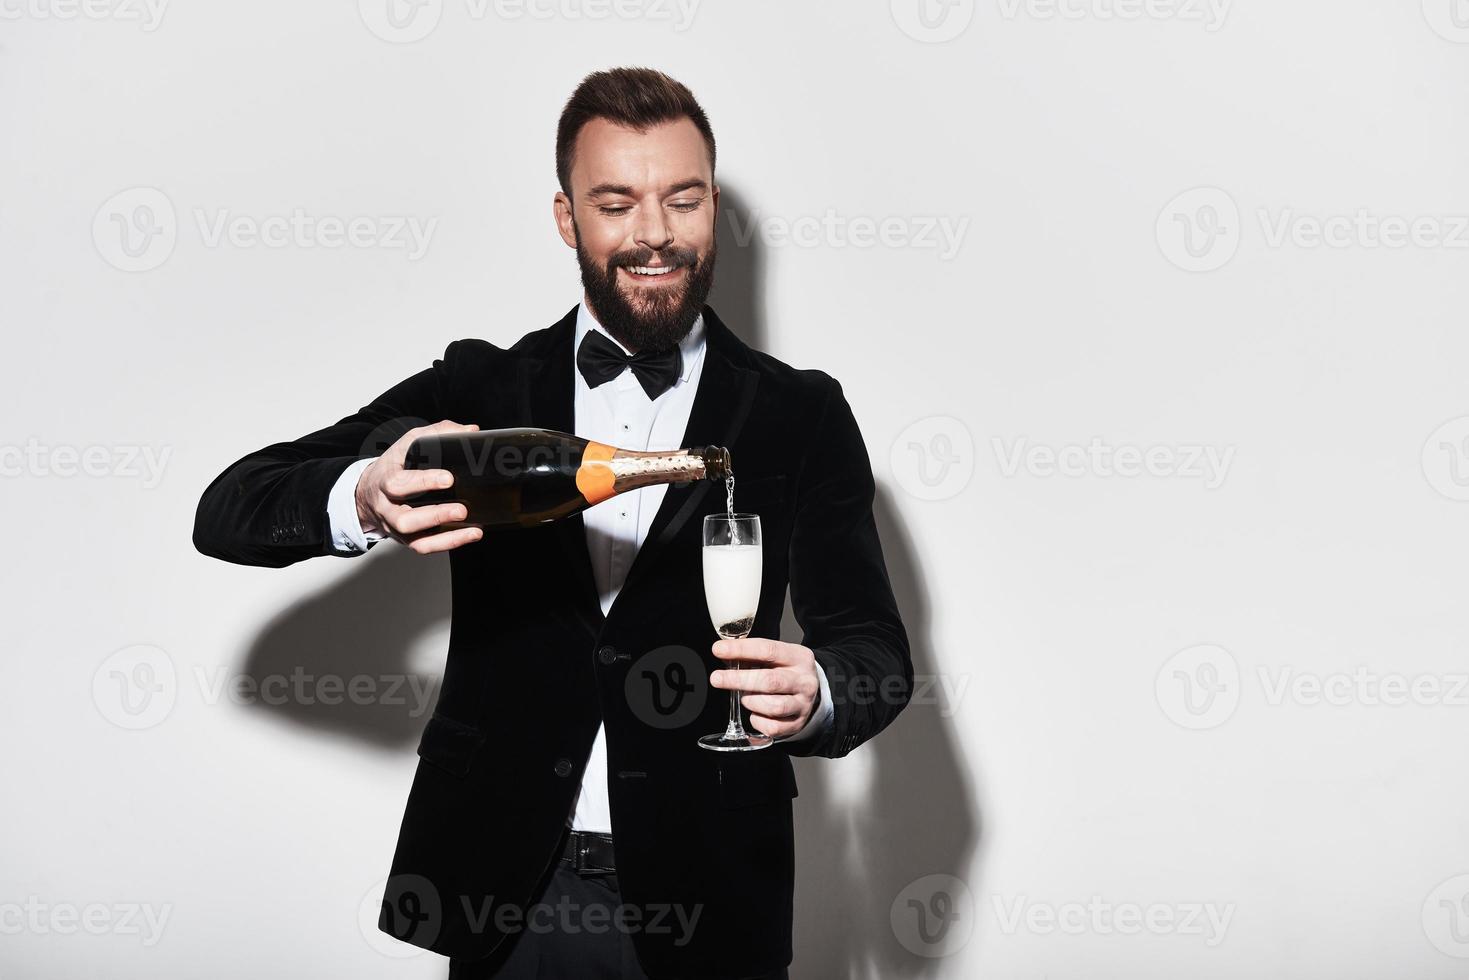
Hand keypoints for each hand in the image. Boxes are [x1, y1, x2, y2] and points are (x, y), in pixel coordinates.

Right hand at [356, 419, 482, 555]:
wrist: (367, 494)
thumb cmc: (393, 467)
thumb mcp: (408, 444)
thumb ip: (437, 433)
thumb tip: (470, 431)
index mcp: (386, 479)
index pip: (398, 483)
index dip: (423, 482)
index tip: (448, 479)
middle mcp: (388, 507)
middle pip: (405, 518)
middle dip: (434, 515)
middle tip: (461, 509)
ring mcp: (396, 526)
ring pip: (414, 537)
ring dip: (444, 535)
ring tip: (469, 525)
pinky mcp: (406, 538)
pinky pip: (425, 546)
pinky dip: (449, 543)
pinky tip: (470, 534)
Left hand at [709, 638, 820, 738]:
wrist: (812, 693)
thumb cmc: (786, 671)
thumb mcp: (776, 657)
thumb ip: (752, 655)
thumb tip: (723, 653)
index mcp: (798, 657)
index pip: (767, 650)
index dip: (741, 650)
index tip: (718, 650)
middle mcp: (804, 680)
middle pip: (769, 681)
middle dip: (738, 680)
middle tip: (716, 678)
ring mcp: (803, 704)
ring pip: (772, 706)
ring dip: (751, 701)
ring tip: (745, 697)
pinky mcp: (798, 723)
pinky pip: (772, 727)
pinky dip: (758, 720)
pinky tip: (756, 712)